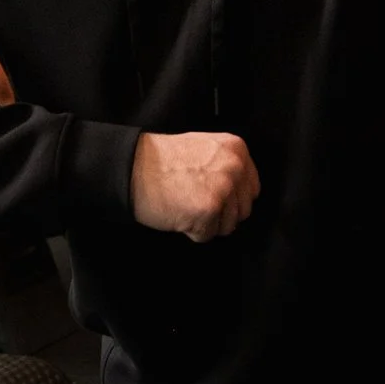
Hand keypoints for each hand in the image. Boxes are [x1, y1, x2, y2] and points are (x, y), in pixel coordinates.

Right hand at [131, 132, 259, 243]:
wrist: (132, 167)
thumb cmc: (161, 160)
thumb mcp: (204, 148)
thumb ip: (226, 165)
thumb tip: (239, 191)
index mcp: (236, 149)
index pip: (251, 189)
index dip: (231, 200)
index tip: (211, 197)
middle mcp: (235, 167)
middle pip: (242, 211)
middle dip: (220, 214)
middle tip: (193, 201)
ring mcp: (223, 189)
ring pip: (227, 226)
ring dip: (206, 223)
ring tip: (184, 204)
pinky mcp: (208, 210)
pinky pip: (207, 235)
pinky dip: (191, 231)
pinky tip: (178, 212)